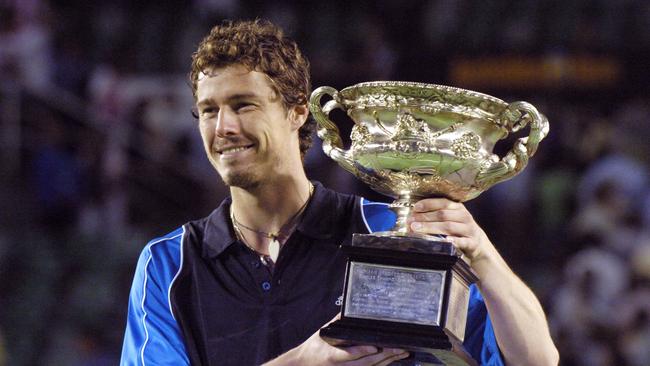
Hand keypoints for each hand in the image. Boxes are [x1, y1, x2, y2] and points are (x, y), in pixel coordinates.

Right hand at [265, 314, 408, 365]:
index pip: (349, 355)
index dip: (362, 351)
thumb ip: (336, 323)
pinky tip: (392, 359)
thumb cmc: (313, 349)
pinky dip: (382, 364)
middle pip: (366, 363)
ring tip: (402, 352)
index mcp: (332, 355)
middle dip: (385, 356)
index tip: (374, 346)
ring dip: (388, 361)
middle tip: (400, 348)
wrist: (304, 365)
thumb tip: (347, 310)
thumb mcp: (322, 333)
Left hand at [407, 198, 493, 264]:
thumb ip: (437, 215)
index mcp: (458, 208)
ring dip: (432, 228)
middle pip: (443, 215)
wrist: (479, 244)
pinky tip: (446, 240)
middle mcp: (464, 216)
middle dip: (425, 218)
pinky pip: (462, 241)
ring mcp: (468, 229)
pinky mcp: (472, 242)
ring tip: (418, 230)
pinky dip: (454, 241)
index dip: (428, 204)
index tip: (415, 208)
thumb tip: (414, 215)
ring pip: (449, 227)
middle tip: (411, 222)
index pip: (443, 202)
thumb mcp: (452, 218)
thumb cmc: (459, 229)